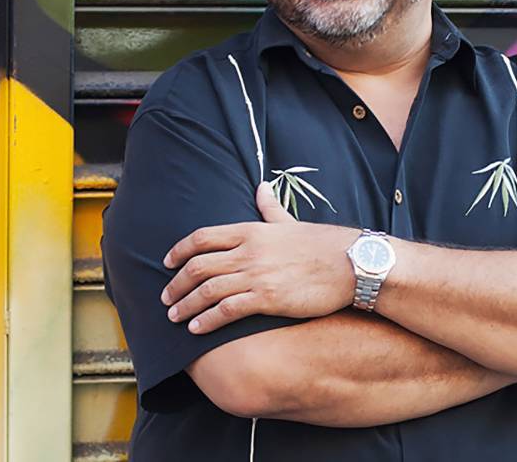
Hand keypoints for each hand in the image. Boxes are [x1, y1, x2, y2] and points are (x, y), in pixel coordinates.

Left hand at [161, 182, 358, 333]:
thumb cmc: (324, 244)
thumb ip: (270, 208)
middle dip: (176, 283)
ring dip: (185, 305)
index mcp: (252, 230)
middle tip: (165, 298)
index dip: (179, 250)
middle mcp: (248, 251)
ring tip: (174, 317)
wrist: (351, 264)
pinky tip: (196, 329)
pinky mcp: (267, 299)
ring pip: (207, 290)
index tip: (167, 262)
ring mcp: (257, 275)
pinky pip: (227, 311)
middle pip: (198, 266)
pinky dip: (207, 320)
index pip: (202, 237)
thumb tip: (261, 187)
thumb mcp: (291, 222)